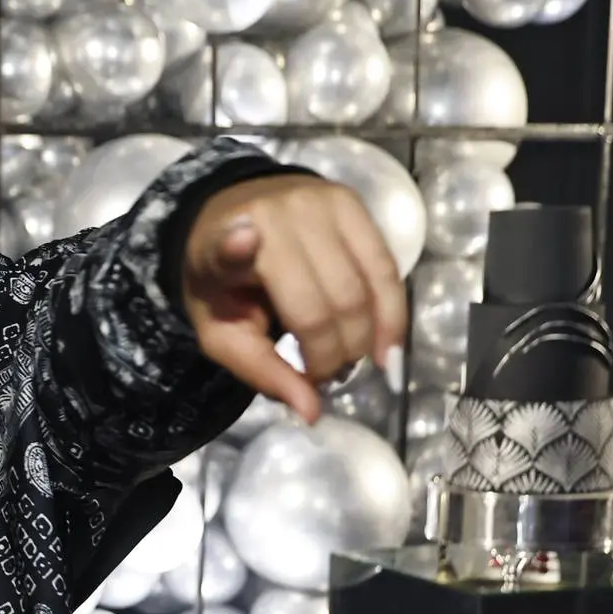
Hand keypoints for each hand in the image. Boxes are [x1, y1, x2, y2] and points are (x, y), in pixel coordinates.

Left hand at [179, 174, 407, 423]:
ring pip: (363, 286)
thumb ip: (261, 371)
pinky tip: (386, 345)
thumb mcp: (224, 333)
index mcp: (220, 246)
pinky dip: (392, 312)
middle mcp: (273, 215)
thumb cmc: (226, 284)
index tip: (241, 240)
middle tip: (325, 375)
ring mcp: (317, 202)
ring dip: (366, 338)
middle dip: (334, 354)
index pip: (228, 249)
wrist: (235, 213)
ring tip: (352, 361)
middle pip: (325, 301)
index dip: (235, 248)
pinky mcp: (351, 201)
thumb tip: (312, 412)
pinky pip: (386, 267)